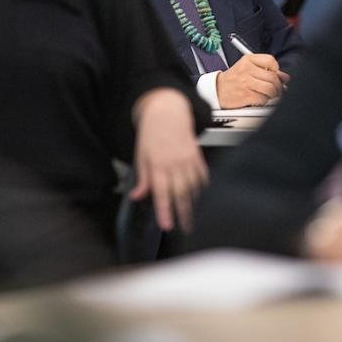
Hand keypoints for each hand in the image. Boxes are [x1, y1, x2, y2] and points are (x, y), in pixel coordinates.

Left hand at [130, 88, 208, 231]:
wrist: (168, 112)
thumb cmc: (152, 134)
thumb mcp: (141, 156)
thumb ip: (143, 179)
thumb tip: (137, 196)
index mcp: (157, 165)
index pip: (161, 193)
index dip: (164, 211)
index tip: (167, 226)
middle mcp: (174, 163)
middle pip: (180, 193)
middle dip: (184, 213)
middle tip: (186, 229)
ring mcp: (188, 160)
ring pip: (193, 187)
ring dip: (195, 204)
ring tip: (197, 218)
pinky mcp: (197, 156)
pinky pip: (203, 176)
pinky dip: (204, 188)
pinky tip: (205, 198)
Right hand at [216, 53, 289, 107]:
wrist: (216, 90)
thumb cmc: (234, 80)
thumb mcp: (248, 69)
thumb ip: (267, 70)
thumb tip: (285, 77)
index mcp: (248, 59)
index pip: (271, 61)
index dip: (276, 70)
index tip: (275, 76)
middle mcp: (247, 69)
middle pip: (273, 77)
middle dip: (278, 86)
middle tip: (277, 89)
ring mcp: (246, 82)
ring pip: (270, 89)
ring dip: (273, 94)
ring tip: (269, 95)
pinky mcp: (245, 95)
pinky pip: (263, 99)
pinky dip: (264, 101)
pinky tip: (259, 99)